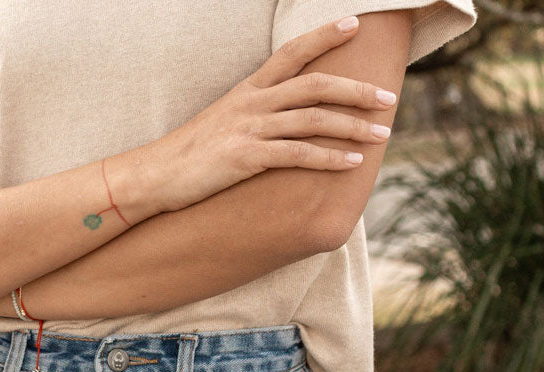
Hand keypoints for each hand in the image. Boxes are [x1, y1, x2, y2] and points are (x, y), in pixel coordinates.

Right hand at [136, 14, 398, 213]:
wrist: (155, 175)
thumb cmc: (189, 154)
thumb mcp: (222, 122)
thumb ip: (254, 115)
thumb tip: (281, 121)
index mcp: (248, 90)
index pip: (292, 53)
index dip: (324, 36)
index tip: (354, 24)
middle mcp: (253, 103)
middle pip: (317, 85)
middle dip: (357, 90)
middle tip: (388, 97)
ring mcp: (250, 129)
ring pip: (314, 119)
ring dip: (354, 126)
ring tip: (383, 133)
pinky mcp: (246, 158)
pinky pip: (298, 154)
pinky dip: (330, 158)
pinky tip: (353, 164)